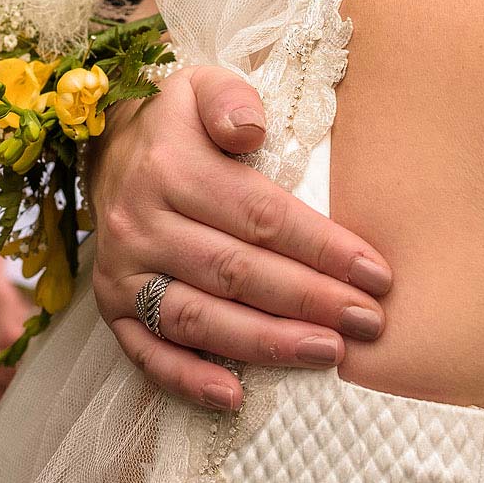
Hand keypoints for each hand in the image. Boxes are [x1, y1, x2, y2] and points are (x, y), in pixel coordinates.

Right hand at [90, 67, 393, 409]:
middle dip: (309, 300)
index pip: (259, 216)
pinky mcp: (111, 310)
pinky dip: (188, 380)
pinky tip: (235, 397)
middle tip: (368, 322)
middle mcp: (141, 224)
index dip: (321, 248)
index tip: (377, 274)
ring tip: (328, 354)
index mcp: (170, 168)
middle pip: (236, 272)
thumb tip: (252, 130)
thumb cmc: (177, 124)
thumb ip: (231, 98)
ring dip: (266, 343)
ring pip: (198, 317)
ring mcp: (122, 273)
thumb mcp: (201, 85)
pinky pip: (147, 353)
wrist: (106, 151)